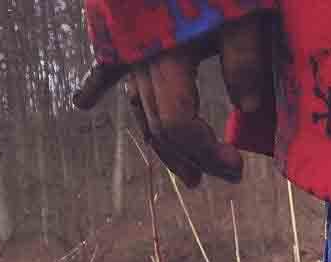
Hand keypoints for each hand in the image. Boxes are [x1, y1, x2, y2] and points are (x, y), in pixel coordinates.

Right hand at [74, 14, 270, 187]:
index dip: (207, 154)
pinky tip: (83, 102)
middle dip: (191, 157)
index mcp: (165, 56)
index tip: (238, 167)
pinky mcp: (123, 25)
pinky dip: (99, 84)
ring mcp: (127, 42)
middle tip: (225, 175)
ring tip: (187, 171)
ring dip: (159, 141)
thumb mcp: (242, 10)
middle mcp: (139, 56)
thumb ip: (245, 58)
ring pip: (139, 105)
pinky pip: (109, 64)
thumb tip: (247, 109)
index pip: (180, 126)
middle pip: (159, 125)